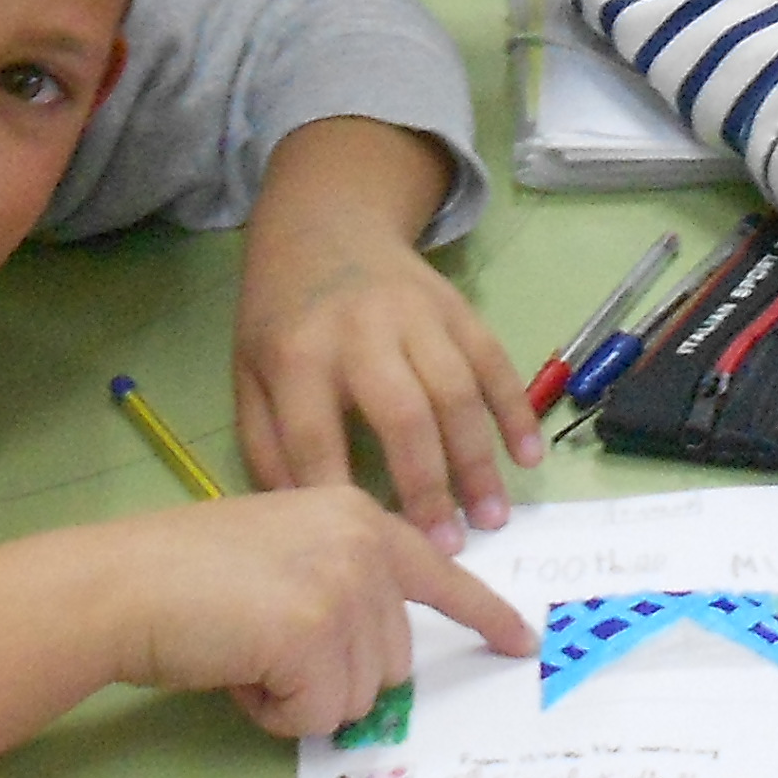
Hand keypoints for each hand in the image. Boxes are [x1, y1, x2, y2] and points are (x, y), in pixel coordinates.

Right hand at [0, 483, 535, 777]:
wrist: (126, 582)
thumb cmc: (183, 575)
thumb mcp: (280, 554)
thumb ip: (337, 586)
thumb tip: (377, 664)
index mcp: (357, 518)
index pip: (440, 574)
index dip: (484, 615)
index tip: (522, 643)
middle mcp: (364, 545)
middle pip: (394, 660)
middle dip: (331, 676)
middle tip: (263, 645)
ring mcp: (345, 588)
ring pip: (360, 695)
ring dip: (300, 696)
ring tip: (245, 650)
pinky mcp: (318, 634)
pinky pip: (320, 715)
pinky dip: (276, 712)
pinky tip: (238, 670)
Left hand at [234, 119, 533, 550]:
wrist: (324, 226)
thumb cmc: (282, 319)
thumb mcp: (249, 376)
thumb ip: (268, 447)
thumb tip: (304, 518)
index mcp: (297, 356)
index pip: (318, 439)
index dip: (343, 499)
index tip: (369, 551)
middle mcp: (361, 333)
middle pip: (403, 416)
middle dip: (428, 486)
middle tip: (448, 547)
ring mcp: (416, 316)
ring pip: (457, 392)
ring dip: (478, 460)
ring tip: (491, 518)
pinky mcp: (456, 307)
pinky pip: (494, 362)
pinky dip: (516, 411)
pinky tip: (528, 460)